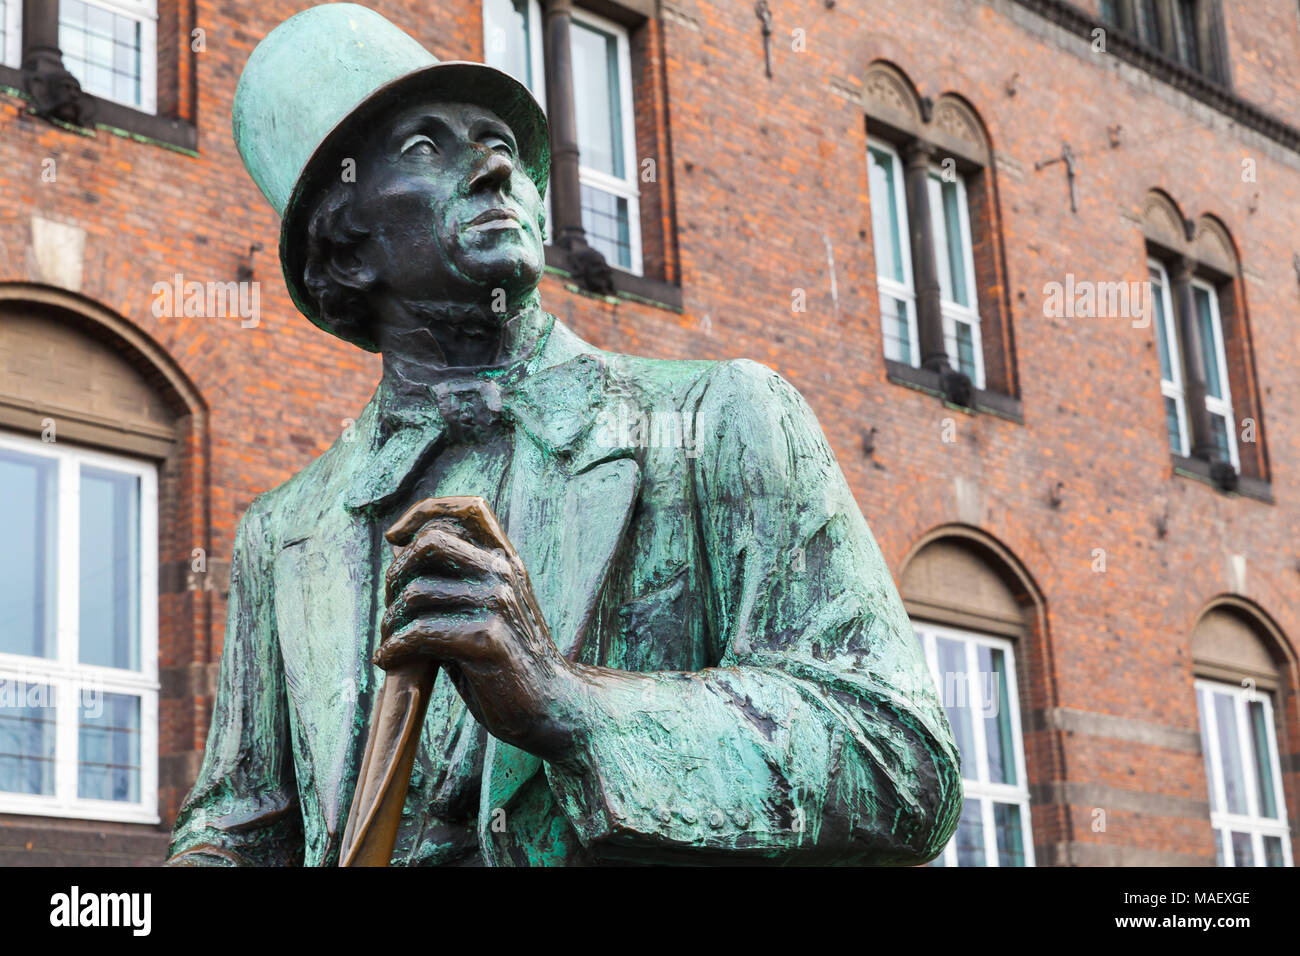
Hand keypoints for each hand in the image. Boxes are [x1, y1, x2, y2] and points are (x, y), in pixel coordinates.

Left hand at [376, 496, 579, 760]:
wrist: (550, 705)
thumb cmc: (506, 662)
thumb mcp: (486, 610)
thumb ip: (455, 583)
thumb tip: (399, 560)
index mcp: (505, 560)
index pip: (466, 509)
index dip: (421, 513)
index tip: (394, 538)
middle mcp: (503, 572)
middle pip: (428, 544)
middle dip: (395, 576)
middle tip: (392, 611)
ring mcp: (498, 603)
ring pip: (416, 592)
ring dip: (390, 623)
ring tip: (390, 643)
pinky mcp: (488, 639)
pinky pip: (421, 632)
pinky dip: (394, 647)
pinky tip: (389, 661)